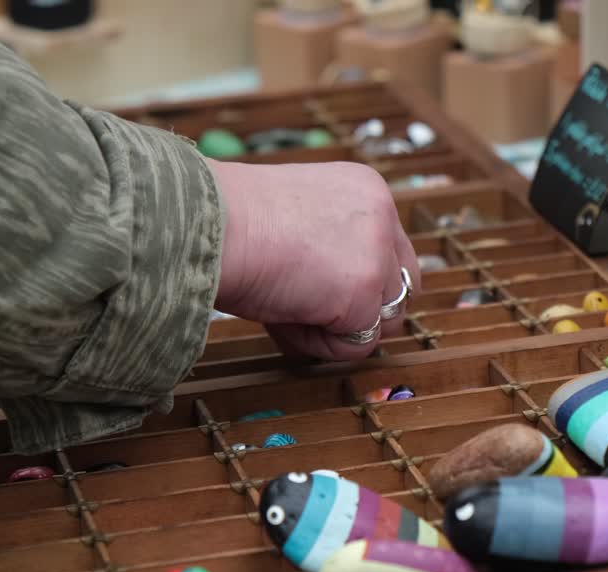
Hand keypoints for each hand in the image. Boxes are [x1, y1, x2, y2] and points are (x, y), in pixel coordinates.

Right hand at [208, 160, 419, 360]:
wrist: (207, 223)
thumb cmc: (230, 221)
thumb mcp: (295, 220)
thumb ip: (330, 246)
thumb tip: (336, 298)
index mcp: (366, 191)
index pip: (392, 254)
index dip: (357, 284)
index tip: (316, 289)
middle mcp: (382, 215)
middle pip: (400, 291)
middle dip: (359, 312)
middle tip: (304, 307)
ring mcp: (377, 255)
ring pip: (382, 322)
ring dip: (336, 328)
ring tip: (286, 308)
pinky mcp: (363, 294)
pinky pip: (356, 345)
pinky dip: (319, 343)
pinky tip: (284, 317)